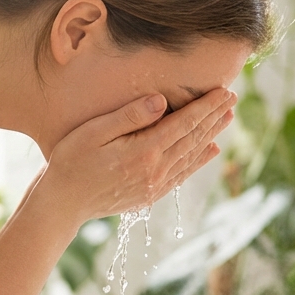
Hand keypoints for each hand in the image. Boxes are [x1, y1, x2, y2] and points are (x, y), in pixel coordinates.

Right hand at [36, 88, 235, 221]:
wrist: (62, 203)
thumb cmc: (71, 160)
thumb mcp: (94, 132)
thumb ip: (129, 116)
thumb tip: (161, 101)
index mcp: (144, 152)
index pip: (184, 124)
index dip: (206, 106)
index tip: (224, 90)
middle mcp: (155, 171)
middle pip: (193, 138)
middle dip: (214, 117)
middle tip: (232, 98)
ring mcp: (154, 185)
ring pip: (191, 155)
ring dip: (211, 135)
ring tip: (227, 118)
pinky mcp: (150, 194)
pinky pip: (183, 174)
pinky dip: (199, 160)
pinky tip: (211, 149)